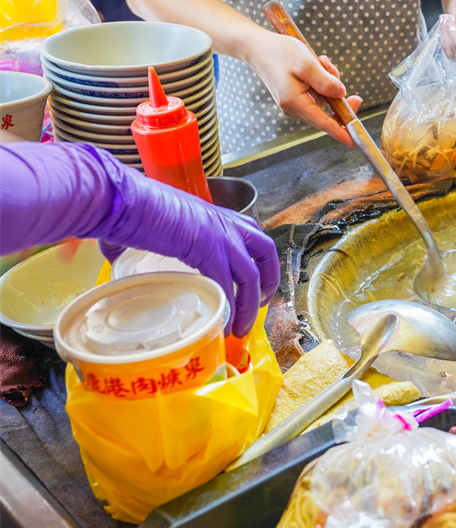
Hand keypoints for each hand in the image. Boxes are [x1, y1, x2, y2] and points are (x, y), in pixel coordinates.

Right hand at [98, 171, 280, 337]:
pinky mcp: (210, 252)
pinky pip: (228, 287)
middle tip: (261, 305)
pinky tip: (223, 325)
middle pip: (266, 253)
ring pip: (252, 277)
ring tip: (240, 329)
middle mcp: (226, 223)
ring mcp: (221, 237)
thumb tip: (113, 255)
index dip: (260, 259)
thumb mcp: (143, 221)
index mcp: (216, 214)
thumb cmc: (126, 205)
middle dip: (269, 280)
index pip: (252, 234)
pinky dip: (229, 309)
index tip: (257, 280)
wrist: (123, 198)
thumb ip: (134, 238)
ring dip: (250, 306)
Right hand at [246, 33, 362, 146]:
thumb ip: (325, 81)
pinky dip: (322, 81)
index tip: (354, 141)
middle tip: (348, 86)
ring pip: (324, 101)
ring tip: (323, 61)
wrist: (257, 47)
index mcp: (295, 103)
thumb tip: (341, 94)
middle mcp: (293, 108)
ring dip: (330, 83)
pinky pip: (317, 95)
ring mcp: (294, 104)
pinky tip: (318, 64)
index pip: (323, 122)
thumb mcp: (306, 63)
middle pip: (327, 113)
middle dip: (340, 97)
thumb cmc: (279, 53)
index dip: (341, 131)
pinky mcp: (295, 97)